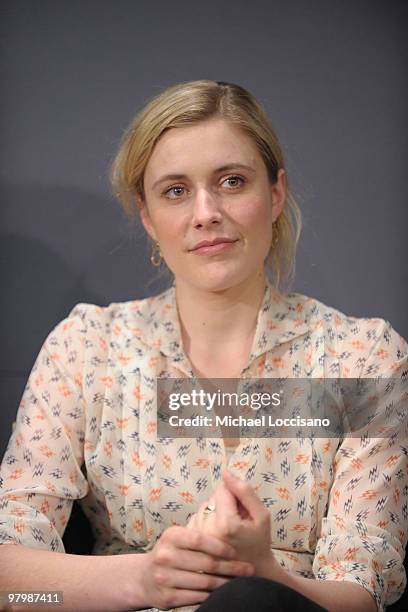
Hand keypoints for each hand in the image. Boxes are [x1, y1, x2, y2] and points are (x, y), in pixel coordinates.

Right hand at [139, 523, 253, 609]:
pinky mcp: (167, 597)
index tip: (235, 552)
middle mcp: (165, 556)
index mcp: (170, 536)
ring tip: (240, 581)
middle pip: (205, 563)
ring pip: (204, 582)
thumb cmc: (170, 553)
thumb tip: (230, 528)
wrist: (144, 578)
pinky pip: (197, 597)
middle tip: (248, 569)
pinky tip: (223, 592)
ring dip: (225, 583)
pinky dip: (213, 596)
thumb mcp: (178, 538)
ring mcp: (165, 578)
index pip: (199, 539)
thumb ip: (198, 535)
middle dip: (231, 568)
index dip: (220, 546)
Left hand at [188, 470, 278, 577]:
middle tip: (237, 522)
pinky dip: (206, 522)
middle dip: (224, 505)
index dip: (234, 495)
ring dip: (214, 513)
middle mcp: (207, 530)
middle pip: (212, 498)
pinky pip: (196, 519)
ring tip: (227, 531)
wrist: (251, 574)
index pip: (223, 489)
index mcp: (226, 523)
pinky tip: (216, 536)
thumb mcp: (261, 515)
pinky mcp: (190, 543)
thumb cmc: (259, 542)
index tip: (242, 509)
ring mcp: (197, 538)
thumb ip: (245, 491)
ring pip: (203, 507)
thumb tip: (225, 472)